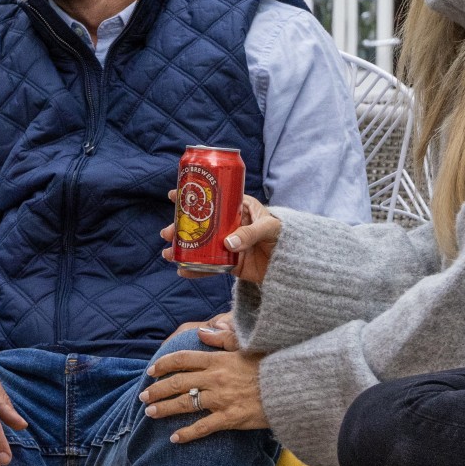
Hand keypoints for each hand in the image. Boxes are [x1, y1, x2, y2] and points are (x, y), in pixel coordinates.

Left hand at [140, 321, 267, 440]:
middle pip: (177, 383)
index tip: (151, 371)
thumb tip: (202, 331)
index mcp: (218, 360)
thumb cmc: (272, 365)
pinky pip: (202, 428)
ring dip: (164, 409)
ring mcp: (221, 399)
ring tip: (150, 413)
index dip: (163, 365)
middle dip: (156, 390)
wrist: (292, 387)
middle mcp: (215, 379)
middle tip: (143, 396)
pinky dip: (186, 434)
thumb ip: (223, 338)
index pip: (182, 359)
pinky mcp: (230, 418)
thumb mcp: (248, 346)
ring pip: (184, 404)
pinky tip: (174, 438)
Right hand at [162, 192, 281, 284]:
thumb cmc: (289, 237)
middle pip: (200, 222)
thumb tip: (227, 243)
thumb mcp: (270, 229)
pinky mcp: (231, 263)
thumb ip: (250, 233)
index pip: (214, 197)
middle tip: (166, 232)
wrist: (298, 265)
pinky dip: (196, 269)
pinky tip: (183, 270)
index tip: (174, 195)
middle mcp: (231, 225)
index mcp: (240, 208)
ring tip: (168, 254)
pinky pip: (210, 266)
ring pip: (201, 244)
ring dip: (183, 248)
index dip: (193, 195)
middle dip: (180, 227)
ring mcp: (229, 245)